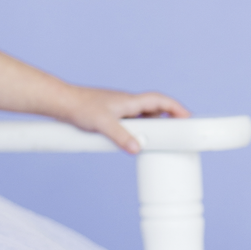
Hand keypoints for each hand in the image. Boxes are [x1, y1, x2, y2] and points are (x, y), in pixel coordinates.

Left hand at [61, 86, 189, 154]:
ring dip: (150, 128)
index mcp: (130, 100)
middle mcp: (127, 103)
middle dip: (167, 122)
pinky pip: (130, 123)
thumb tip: (137, 149)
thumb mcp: (103, 124)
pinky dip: (136, 132)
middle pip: (155, 111)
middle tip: (176, 136)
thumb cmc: (81, 108)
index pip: (161, 101)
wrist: (61, 103)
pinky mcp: (110, 116)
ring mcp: (119, 110)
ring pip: (142, 118)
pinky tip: (132, 144)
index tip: (188, 118)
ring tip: (155, 144)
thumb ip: (121, 137)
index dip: (177, 108)